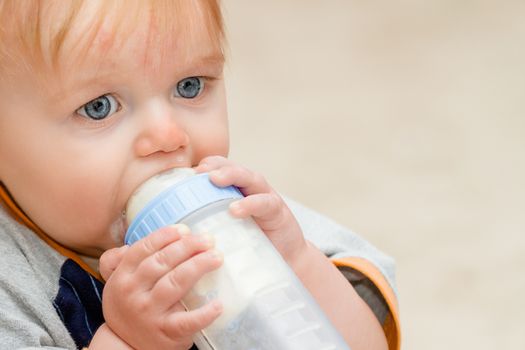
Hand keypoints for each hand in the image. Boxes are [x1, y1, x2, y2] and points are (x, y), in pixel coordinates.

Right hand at [100, 225, 222, 349]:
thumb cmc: (129, 306)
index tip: (185, 229)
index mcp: (122, 276)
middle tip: (209, 239)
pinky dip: (204, 313)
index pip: (143, 249)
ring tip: (217, 257)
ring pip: (175, 284)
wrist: (125, 347)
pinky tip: (219, 304)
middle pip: (162, 262)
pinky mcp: (166, 332)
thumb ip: (122, 259)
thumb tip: (145, 239)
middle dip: (187, 247)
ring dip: (197, 267)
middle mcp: (133, 293)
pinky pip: (187, 321)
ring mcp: (149, 313)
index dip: (165, 236)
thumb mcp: (117, 281)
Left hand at [195, 156, 307, 266]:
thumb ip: (203, 228)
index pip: (219, 170)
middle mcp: (250, 190)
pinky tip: (236, 209)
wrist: (285, 263)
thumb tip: (166, 233)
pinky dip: (251, 203)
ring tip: (215, 179)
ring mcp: (265, 198)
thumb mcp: (224, 234)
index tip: (185, 173)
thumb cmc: (249, 249)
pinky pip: (265, 202)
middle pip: (233, 168)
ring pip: (250, 178)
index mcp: (235, 192)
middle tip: (200, 171)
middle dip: (217, 166)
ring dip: (232, 175)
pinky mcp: (279, 212)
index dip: (204, 167)